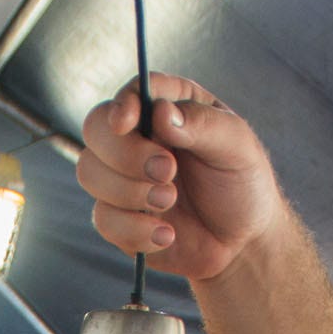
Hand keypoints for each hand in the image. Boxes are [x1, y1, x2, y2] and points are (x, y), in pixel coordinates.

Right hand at [76, 76, 284, 283]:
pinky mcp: (119, 218)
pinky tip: (166, 234)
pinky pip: (103, 219)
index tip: (127, 122)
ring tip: (171, 201)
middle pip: (96, 128)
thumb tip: (161, 113)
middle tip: (167, 171)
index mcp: (168, 107)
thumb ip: (201, 124)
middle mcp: (138, 137)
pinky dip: (134, 229)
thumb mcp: (237, 145)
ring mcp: (123, 177)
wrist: (243, 240)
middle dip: (124, 153)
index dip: (123, 104)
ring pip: (90, 173)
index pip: (132, 93)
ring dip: (129, 191)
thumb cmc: (242, 182)